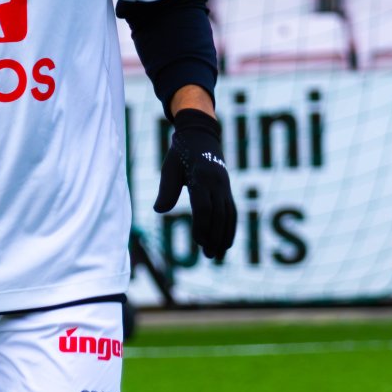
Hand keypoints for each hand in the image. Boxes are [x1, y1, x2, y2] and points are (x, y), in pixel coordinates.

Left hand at [154, 108, 236, 259]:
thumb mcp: (169, 167)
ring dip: (225, 236)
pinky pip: (232, 211)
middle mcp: (217, 183)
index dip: (202, 226)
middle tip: (209, 256)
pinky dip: (231, 228)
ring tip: (217, 255)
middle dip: (215, 237)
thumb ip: (166, 189)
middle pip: (220, 215)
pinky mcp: (227, 190)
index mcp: (201, 177)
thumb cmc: (180, 153)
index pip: (204, 208)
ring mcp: (225, 186)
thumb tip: (159, 210)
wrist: (200, 136)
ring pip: (229, 215)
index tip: (197, 242)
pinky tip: (225, 243)